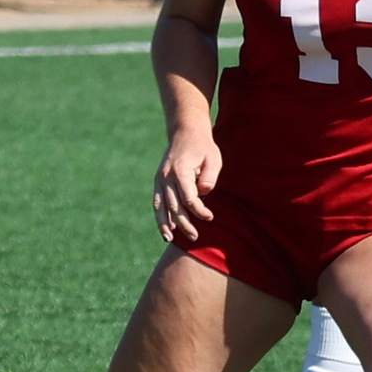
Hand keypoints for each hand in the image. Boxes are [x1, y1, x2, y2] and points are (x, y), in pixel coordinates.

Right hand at [154, 125, 221, 242]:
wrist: (185, 131)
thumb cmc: (203, 146)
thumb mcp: (214, 158)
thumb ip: (210, 177)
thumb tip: (204, 193)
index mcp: (180, 171)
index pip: (189, 198)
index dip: (199, 211)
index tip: (210, 217)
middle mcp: (167, 176)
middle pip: (174, 206)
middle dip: (184, 223)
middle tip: (195, 237)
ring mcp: (160, 179)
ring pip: (161, 206)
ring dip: (165, 224)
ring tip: (170, 239)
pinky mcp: (159, 180)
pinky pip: (157, 201)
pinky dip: (159, 215)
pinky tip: (165, 228)